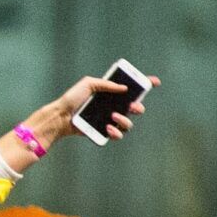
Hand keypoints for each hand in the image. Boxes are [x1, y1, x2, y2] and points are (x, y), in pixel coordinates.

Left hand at [24, 71, 154, 147]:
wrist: (61, 116)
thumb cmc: (72, 99)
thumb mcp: (87, 84)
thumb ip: (105, 84)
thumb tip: (124, 88)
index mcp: (111, 94)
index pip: (132, 89)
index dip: (145, 85)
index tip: (155, 81)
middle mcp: (113, 107)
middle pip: (136, 108)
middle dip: (139, 107)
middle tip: (133, 106)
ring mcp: (110, 120)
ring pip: (128, 123)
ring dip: (125, 121)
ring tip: (113, 117)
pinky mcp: (104, 132)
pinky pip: (117, 135)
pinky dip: (115, 132)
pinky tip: (108, 128)